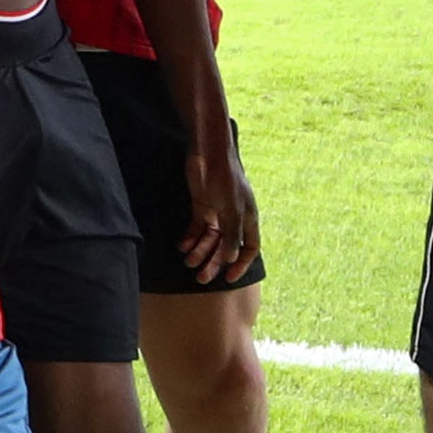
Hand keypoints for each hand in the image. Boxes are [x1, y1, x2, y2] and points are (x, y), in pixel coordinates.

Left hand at [175, 111, 257, 285]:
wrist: (208, 153)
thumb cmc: (225, 179)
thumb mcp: (231, 211)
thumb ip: (231, 237)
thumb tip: (230, 260)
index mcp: (248, 219)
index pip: (249, 248)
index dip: (241, 264)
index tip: (229, 279)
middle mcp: (234, 218)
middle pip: (225, 247)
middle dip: (214, 263)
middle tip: (201, 278)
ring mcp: (218, 211)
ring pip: (210, 239)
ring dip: (200, 252)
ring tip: (189, 263)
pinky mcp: (202, 205)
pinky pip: (197, 227)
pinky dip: (190, 238)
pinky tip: (183, 247)